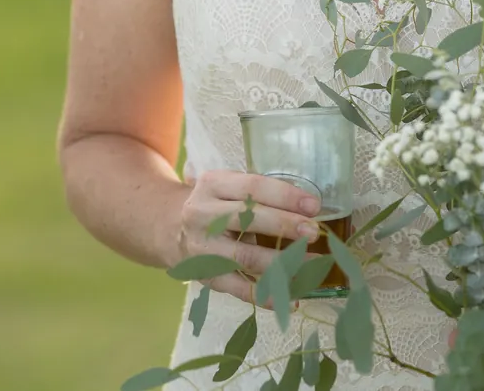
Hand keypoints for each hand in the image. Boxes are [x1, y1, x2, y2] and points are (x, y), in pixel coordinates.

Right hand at [173, 169, 323, 306]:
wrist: (169, 229)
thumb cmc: (214, 206)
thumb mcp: (227, 188)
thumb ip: (259, 196)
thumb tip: (307, 211)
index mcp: (213, 184)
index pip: (252, 187)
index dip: (284, 196)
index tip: (313, 206)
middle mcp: (203, 214)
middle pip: (247, 219)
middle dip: (284, 225)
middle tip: (313, 232)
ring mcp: (202, 248)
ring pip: (245, 257)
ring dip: (282, 263)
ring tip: (313, 265)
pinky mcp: (205, 276)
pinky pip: (239, 288)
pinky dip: (267, 296)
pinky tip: (292, 298)